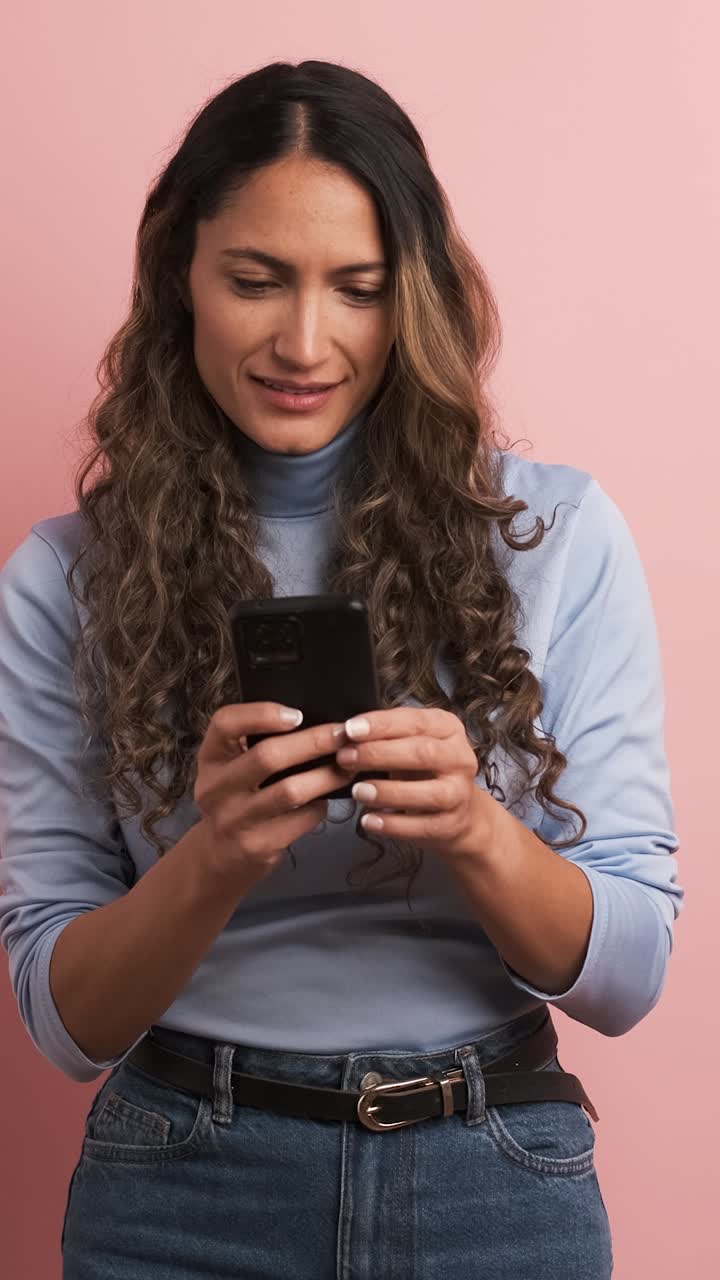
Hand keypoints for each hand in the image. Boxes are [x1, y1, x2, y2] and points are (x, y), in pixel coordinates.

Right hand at [193, 702, 356, 885]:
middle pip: (267, 756)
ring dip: (326, 776)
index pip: (225, 724)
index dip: (261, 714)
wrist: (217, 856)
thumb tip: (313, 722)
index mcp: (211, 758)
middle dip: (313, 742)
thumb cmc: (233, 799)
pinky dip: (320, 806)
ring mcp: (234, 820)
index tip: (297, 715)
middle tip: (344, 735)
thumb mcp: (229, 767)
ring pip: (290, 791)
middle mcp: (216, 788)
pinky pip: (299, 820)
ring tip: (348, 767)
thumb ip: (255, 743)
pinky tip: (328, 799)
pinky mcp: (256, 846)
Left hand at [335, 707, 494, 859]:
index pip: (415, 721)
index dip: (382, 725)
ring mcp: (459, 793)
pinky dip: (393, 824)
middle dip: (379, 754)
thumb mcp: (409, 743)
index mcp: (448, 728)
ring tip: (357, 791)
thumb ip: (384, 736)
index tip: (351, 729)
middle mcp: (460, 758)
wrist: (456, 809)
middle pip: (422, 753)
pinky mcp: (452, 823)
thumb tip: (347, 734)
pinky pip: (422, 826)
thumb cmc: (423, 768)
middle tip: (345, 758)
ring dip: (388, 792)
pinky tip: (370, 820)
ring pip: (428, 793)